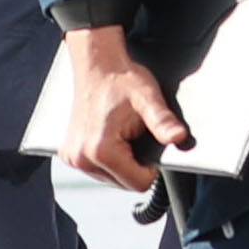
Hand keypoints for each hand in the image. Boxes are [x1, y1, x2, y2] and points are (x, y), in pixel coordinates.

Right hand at [61, 25, 191, 191]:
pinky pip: (98, 169)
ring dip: (121, 161)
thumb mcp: (148, 99)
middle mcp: (81, 158)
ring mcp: (72, 158)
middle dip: (135, 163)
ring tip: (120, 132)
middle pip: (124, 184)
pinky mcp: (69, 155)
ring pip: (112, 178)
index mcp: (100, 150)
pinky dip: (108, 158)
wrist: (97, 65)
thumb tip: (179, 137)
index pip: (138, 184)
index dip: (151, 166)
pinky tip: (109, 135)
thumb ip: (163, 122)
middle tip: (133, 133)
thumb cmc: (120, 79)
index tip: (147, 142)